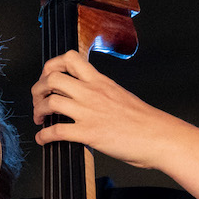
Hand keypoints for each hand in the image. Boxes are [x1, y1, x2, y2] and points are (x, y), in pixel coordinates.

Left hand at [31, 51, 181, 168]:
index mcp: (100, 81)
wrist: (159, 136)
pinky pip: (57, 131)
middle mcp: (92, 92)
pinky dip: (44, 136)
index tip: (48, 76)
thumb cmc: (145, 121)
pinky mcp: (89, 133)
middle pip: (53, 77)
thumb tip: (90, 99)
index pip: (70, 58)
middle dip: (39, 88)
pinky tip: (43, 140)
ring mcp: (89, 112)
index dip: (52, 65)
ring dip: (39, 110)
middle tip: (39, 99)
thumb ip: (103, 93)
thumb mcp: (121, 96)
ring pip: (51, 101)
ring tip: (40, 118)